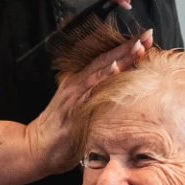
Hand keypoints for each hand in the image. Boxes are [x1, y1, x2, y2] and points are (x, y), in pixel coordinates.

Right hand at [23, 31, 152, 173]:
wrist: (37, 149)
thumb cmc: (62, 134)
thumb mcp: (80, 111)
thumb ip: (96, 100)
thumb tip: (120, 97)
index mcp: (80, 82)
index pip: (107, 60)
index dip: (126, 49)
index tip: (146, 39)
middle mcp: (76, 83)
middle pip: (105, 59)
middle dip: (128, 47)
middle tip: (148, 36)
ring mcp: (73, 93)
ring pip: (99, 69)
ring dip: (120, 57)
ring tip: (138, 48)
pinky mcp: (72, 106)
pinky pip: (90, 88)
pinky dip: (102, 76)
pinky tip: (115, 68)